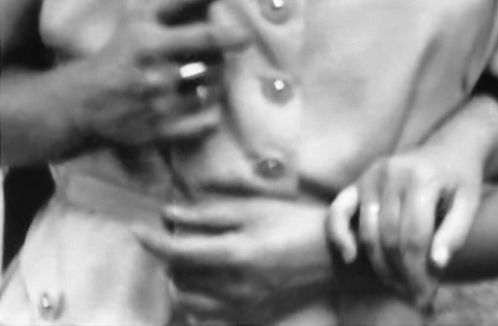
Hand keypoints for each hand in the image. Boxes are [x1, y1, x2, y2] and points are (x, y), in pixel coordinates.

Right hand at [68, 0, 246, 149]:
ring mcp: (157, 108)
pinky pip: (203, 126)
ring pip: (210, 93)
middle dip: (219, 60)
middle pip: (213, 66)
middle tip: (209, 57)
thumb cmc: (120, 50)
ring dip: (214, 84)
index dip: (230, 36)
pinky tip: (201, 104)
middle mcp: (155, 77)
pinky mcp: (157, 133)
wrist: (81, 100)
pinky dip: (210, 117)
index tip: (244, 37)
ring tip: (199, 77)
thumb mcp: (142, 17)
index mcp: (151, 44)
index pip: (204, 38)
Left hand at [135, 194, 335, 323]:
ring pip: (187, 300)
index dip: (151, 241)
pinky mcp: (248, 318)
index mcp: (236, 254)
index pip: (177, 253)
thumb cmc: (294, 223)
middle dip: (173, 257)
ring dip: (183, 280)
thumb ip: (208, 215)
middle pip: (179, 277)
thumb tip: (168, 215)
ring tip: (197, 261)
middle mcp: (234, 287)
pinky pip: (207, 314)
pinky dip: (200, 298)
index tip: (136, 229)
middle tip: (183, 238)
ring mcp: (241, 307)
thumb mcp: (253, 210)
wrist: (333, 254)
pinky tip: (212, 282)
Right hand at [327, 148, 483, 305]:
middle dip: (401, 273)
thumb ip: (456, 232)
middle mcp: (394, 173)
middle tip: (414, 294)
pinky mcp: (359, 180)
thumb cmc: (461, 180)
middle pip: (391, 238)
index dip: (419, 271)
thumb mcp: (469, 202)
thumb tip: (436, 264)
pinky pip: (339, 211)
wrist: (450, 147)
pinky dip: (339, 235)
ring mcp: (372, 175)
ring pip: (369, 232)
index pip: (415, 237)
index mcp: (423, 177)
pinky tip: (351, 258)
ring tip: (396, 284)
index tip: (426, 293)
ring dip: (380, 265)